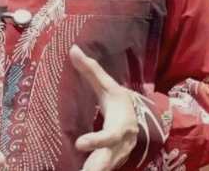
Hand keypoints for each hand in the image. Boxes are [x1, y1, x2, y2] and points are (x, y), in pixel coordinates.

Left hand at [70, 45, 140, 170]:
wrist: (135, 122)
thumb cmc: (119, 102)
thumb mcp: (108, 86)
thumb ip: (91, 71)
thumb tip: (73, 49)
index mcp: (120, 128)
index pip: (109, 136)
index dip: (96, 141)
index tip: (80, 144)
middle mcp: (118, 148)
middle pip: (106, 162)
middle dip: (94, 169)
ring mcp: (113, 159)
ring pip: (101, 169)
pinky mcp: (107, 165)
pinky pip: (97, 170)